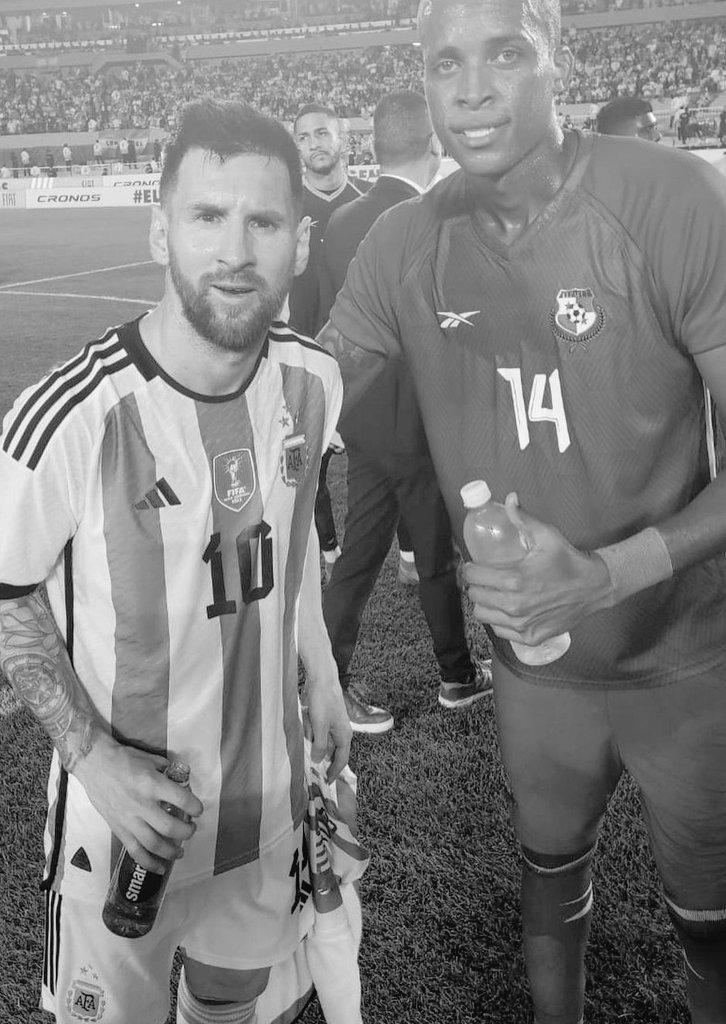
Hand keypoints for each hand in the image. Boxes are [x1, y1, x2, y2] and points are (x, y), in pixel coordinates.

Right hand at [73, 733, 203, 871]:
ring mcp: (129, 820)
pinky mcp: (118, 829)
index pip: (182, 800)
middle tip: (191, 829)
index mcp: (152, 784)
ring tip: (180, 852)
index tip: (198, 810)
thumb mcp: (151, 759)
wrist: (94, 764)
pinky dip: (149, 863)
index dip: (195, 807)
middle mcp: (142, 805)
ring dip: (171, 852)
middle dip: (186, 832)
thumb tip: (181, 783)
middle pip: (170, 827)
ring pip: (154, 844)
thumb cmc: (124, 759)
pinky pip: (135, 851)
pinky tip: (160, 868)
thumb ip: (167, 772)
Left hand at [304, 674, 351, 783]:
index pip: (341, 759)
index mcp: (344, 735)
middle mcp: (341, 731)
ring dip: (313, 740)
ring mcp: (333, 724)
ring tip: (305, 736)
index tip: (326, 782)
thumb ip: (320, 745)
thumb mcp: (320, 726)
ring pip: (322, 740)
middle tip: (310, 769)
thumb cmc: (323, 702)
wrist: (322, 679)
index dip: (334, 772)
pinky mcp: (325, 717)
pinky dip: (310, 731)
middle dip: (321, 757)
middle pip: (332, 751)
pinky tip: (304, 725)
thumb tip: (319, 761)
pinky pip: (317, 730)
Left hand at [463, 493, 612, 646]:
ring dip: (485, 604)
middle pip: (475, 596)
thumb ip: (523, 518)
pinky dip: (500, 621)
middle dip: (476, 585)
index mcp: (514, 580)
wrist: (594, 587)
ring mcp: (522, 624)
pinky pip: (500, 631)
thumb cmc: (568, 560)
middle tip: (485, 578)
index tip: (475, 565)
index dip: (471, 568)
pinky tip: (509, 609)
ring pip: (483, 616)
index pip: (473, 576)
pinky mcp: (530, 637)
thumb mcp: (547, 535)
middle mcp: (514, 606)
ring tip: (494, 594)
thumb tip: (509, 497)